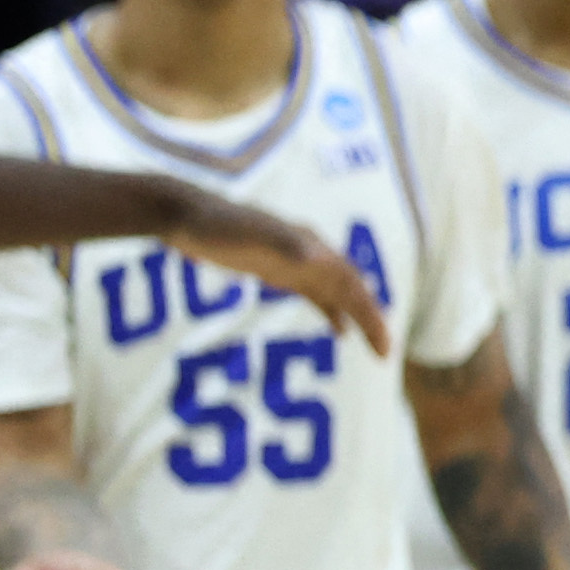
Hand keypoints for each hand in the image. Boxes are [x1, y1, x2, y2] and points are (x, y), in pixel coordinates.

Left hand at [164, 191, 389, 355]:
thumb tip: (317, 256)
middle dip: (371, 320)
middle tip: (385, 354)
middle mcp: (311, 253)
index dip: (370, 315)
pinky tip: (337, 331)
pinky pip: (315, 294)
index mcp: (311, 246)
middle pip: (352, 289)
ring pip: (338, 292)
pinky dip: (332, 312)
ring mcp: (295, 261)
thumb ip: (284, 243)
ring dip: (357, 316)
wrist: (185, 215)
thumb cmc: (217, 226)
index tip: (382, 346)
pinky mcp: (278, 269)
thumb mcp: (250, 234)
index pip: (352, 285)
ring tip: (373, 345)